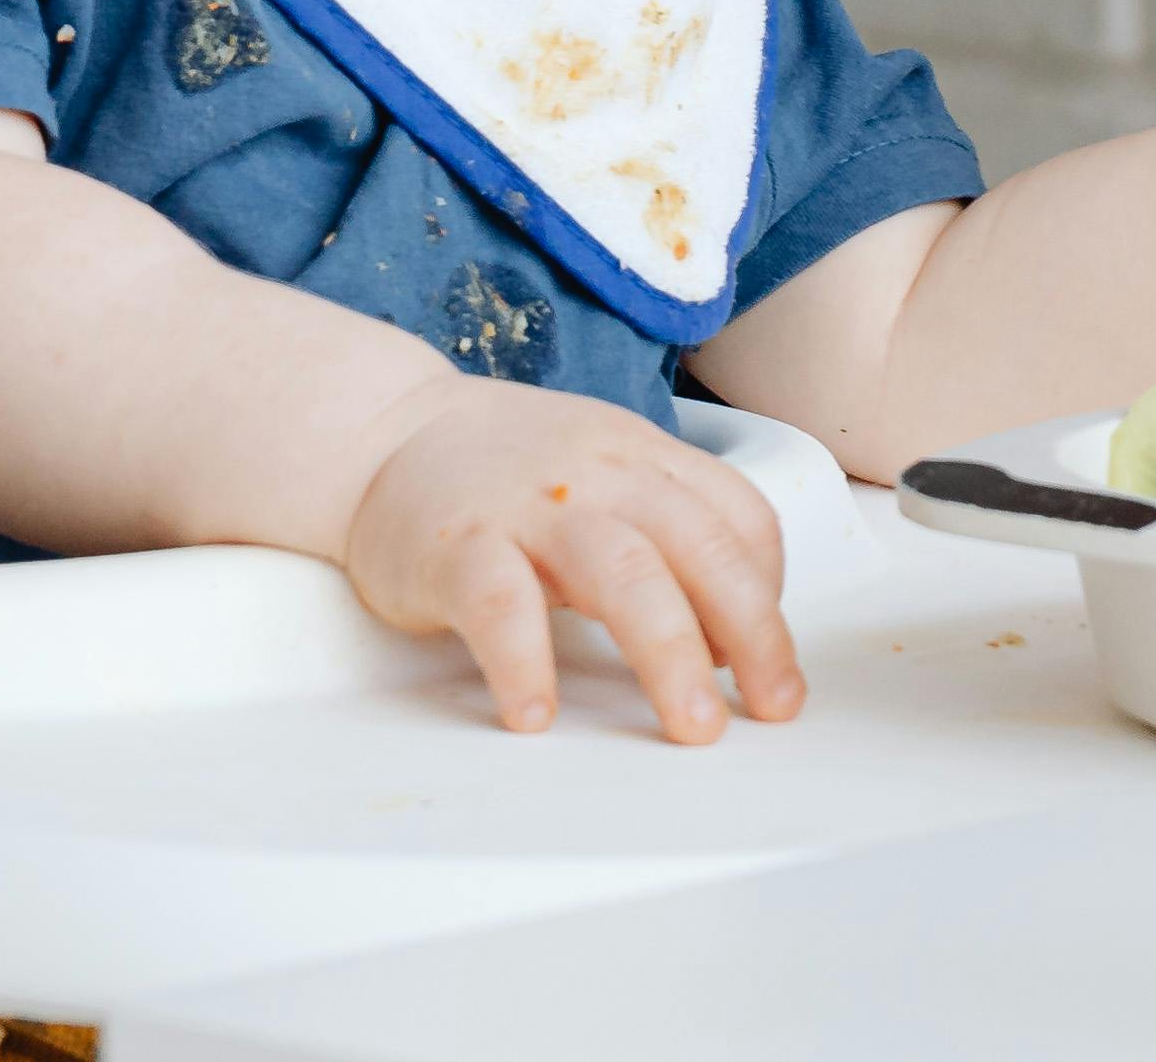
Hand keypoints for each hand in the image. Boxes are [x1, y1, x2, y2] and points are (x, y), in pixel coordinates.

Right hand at [337, 381, 806, 741]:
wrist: (384, 431)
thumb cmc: (509, 471)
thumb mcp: (606, 471)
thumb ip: (669, 530)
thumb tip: (735, 633)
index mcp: (643, 457)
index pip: (738, 517)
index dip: (767, 594)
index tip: (770, 663)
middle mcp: (599, 475)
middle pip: (696, 546)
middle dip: (751, 631)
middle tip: (772, 707)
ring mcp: (527, 507)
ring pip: (620, 570)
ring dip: (667, 652)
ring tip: (691, 723)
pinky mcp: (455, 545)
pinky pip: (499, 603)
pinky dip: (524, 660)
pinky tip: (536, 714)